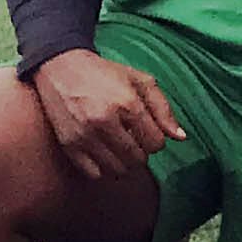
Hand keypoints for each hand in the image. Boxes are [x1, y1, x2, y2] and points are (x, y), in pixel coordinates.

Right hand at [27, 50, 186, 182]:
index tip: (148, 133)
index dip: (156, 141)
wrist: (60, 67)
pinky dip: (103, 169)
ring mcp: (84, 135)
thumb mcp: (140, 81)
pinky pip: (94, 173)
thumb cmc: (104, 73)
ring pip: (117, 170)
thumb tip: (181, 138)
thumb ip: (163, 109)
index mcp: (127, 104)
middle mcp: (104, 122)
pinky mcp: (68, 145)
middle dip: (141, 153)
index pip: (155, 143)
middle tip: (134, 140)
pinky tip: (103, 154)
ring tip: (120, 148)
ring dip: (124, 163)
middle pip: (138, 159)